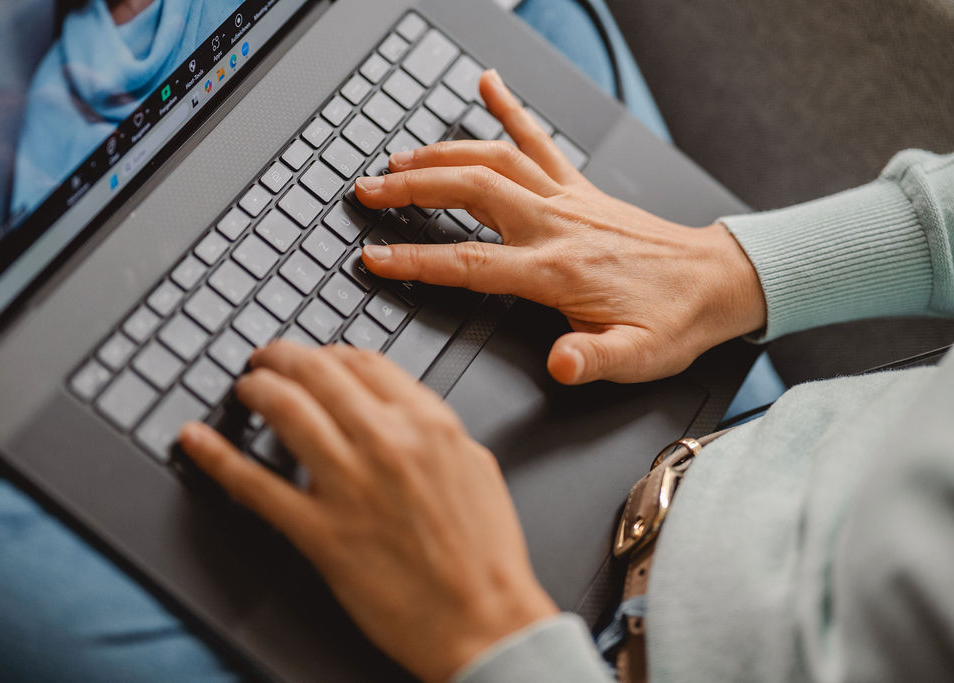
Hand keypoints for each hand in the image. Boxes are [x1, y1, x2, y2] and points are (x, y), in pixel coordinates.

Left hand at [180, 342, 557, 682]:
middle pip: (317, 373)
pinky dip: (218, 457)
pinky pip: (256, 485)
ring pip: (285, 410)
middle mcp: (387, 442)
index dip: (329, 353)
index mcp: (428, 423)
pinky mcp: (321, 533)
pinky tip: (196, 440)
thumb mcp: (474, 467)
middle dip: (282, 357)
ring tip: (244, 388)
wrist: (485, 620)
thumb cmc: (485, 553)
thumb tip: (397, 412)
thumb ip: (432, 430)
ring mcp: (350, 485)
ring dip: (255, 389)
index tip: (316, 357)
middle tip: (266, 359)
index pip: (364, 362)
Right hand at [355, 70, 765, 383]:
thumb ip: (594, 359)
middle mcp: (556, 224)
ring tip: (400, 156)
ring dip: (443, 153)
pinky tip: (490, 85)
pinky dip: (512, 110)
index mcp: (557, 269)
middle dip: (413, 187)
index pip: (471, 263)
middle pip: (470, 191)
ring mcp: (567, 199)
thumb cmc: (673, 319)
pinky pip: (540, 140)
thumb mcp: (637, 356)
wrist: (716, 281)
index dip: (417, 262)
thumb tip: (560, 365)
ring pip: (494, 160)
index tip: (376, 258)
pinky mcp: (579, 188)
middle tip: (370, 190)